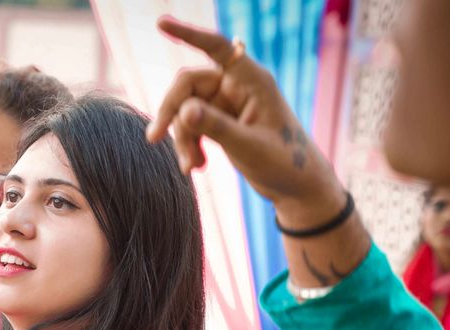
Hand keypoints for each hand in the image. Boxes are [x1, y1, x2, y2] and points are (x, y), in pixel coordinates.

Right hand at [147, 16, 344, 225]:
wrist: (296, 187)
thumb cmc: (284, 162)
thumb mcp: (249, 147)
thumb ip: (216, 127)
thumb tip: (183, 111)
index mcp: (252, 80)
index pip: (216, 47)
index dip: (188, 33)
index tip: (161, 23)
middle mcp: (236, 86)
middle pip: (188, 85)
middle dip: (171, 112)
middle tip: (153, 139)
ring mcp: (226, 104)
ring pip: (185, 110)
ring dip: (181, 139)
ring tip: (191, 168)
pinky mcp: (219, 122)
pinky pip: (191, 126)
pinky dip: (188, 146)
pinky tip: (194, 167)